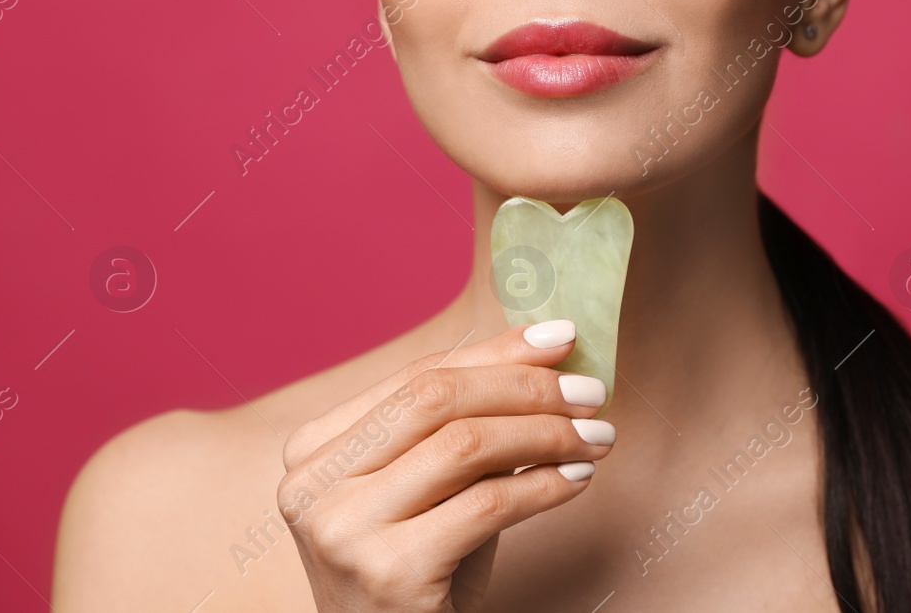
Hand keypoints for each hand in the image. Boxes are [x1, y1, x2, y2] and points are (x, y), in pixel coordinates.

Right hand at [277, 319, 613, 611]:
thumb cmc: (422, 571)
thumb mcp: (432, 488)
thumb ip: (465, 425)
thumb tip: (547, 354)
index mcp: (313, 450)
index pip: (417, 375)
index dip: (496, 352)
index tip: (562, 338)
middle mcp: (313, 485)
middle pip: (437, 398)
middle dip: (526, 386)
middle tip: (591, 391)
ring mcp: (343, 529)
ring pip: (466, 444)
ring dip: (547, 434)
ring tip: (597, 437)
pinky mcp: (389, 572)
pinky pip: (488, 503)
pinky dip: (546, 485)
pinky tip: (578, 479)